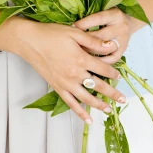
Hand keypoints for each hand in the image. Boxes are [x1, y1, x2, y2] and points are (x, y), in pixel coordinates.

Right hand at [13, 21, 128, 123]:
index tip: (119, 76)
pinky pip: (71, 103)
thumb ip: (93, 41)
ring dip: (100, 105)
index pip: (103, 69)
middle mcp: (75, 74)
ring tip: (109, 110)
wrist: (29, 41)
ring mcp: (66, 83)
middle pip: (99, 86)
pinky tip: (88, 120)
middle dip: (112, 93)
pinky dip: (80, 113)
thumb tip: (110, 46)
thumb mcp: (74, 32)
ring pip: (87, 98)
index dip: (113, 73)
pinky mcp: (57, 87)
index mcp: (81, 59)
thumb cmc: (51, 34)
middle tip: (123, 99)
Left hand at [72, 7, 136, 63]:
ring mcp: (123, 40)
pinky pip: (112, 59)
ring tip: (79, 52)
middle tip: (73, 43)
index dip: (83, 24)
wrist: (130, 20)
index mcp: (115, 15)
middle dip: (85, 40)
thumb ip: (92, 15)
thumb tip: (73, 25)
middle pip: (101, 36)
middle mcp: (120, 27)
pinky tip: (91, 60)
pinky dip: (101, 61)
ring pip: (105, 49)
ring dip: (91, 52)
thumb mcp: (105, 9)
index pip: (97, 19)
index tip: (72, 27)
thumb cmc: (111, 14)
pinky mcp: (123, 50)